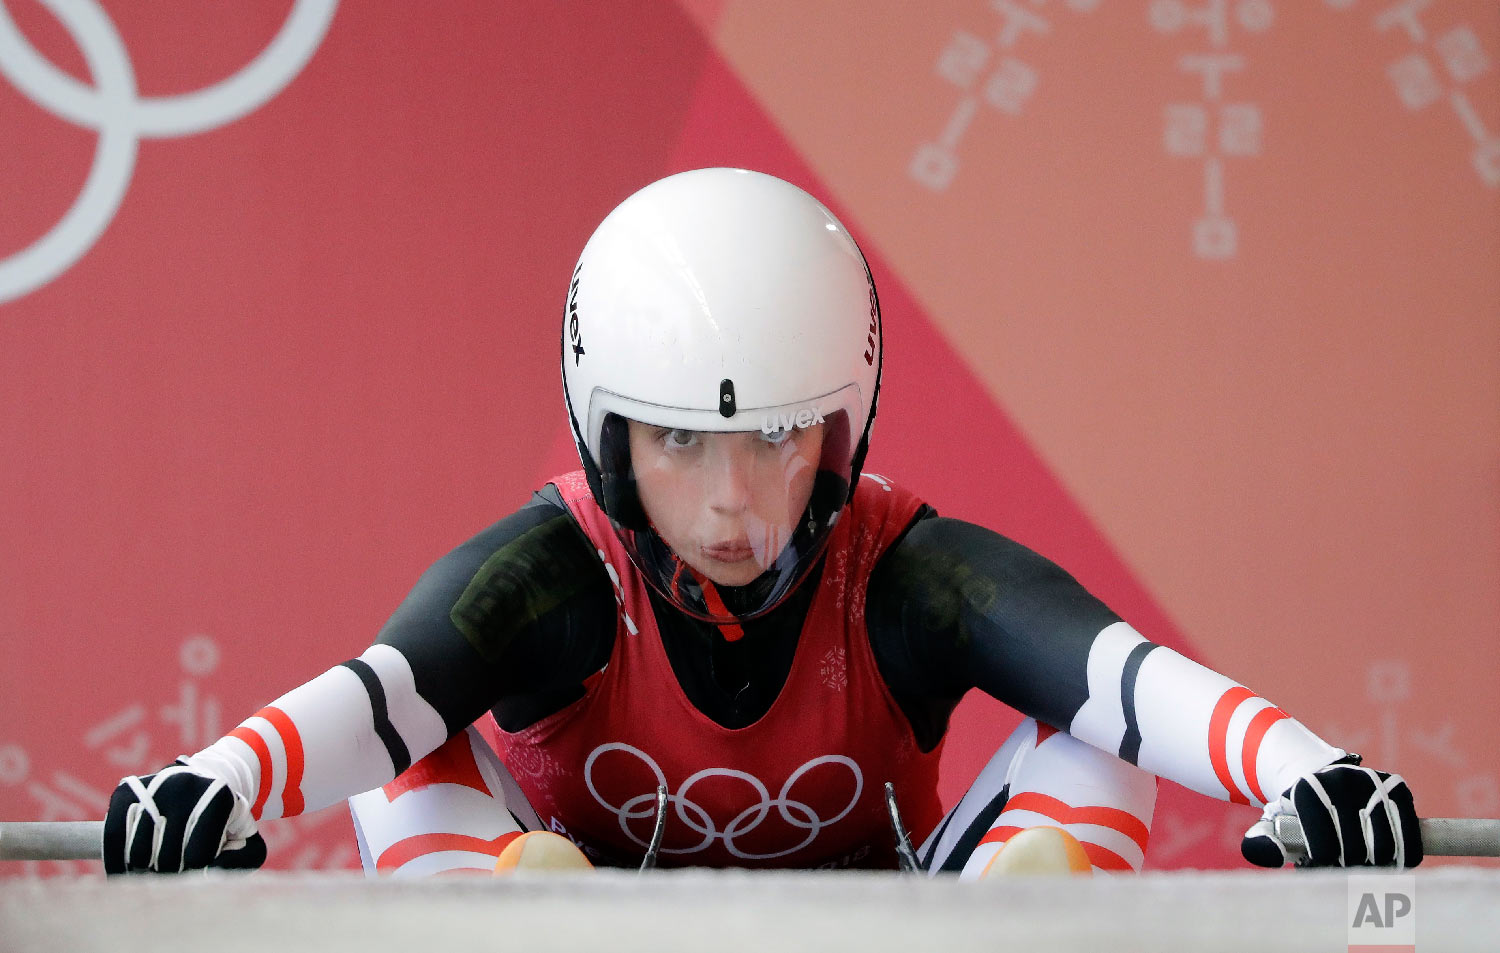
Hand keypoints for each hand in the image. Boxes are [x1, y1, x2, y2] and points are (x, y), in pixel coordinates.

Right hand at [103, 759, 265, 873]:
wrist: (206, 782)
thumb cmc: (226, 822)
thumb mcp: (247, 841)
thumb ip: (240, 862)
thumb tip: (205, 874)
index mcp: (219, 797)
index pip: (198, 855)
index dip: (198, 870)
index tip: (202, 865)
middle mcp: (185, 786)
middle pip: (166, 858)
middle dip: (172, 873)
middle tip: (178, 868)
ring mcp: (153, 786)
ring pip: (137, 854)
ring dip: (145, 870)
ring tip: (159, 866)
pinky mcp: (126, 791)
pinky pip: (111, 838)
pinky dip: (115, 864)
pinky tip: (126, 873)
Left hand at [1241, 757, 1421, 867]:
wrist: (1317, 777)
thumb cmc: (1295, 811)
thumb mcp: (1271, 823)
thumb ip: (1261, 843)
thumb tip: (1268, 858)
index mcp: (1307, 790)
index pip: (1325, 847)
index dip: (1324, 869)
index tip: (1320, 872)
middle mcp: (1341, 781)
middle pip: (1355, 850)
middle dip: (1349, 870)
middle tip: (1342, 874)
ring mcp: (1372, 783)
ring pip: (1387, 847)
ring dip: (1378, 869)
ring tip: (1363, 871)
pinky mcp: (1397, 788)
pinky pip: (1411, 838)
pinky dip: (1403, 859)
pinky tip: (1388, 864)